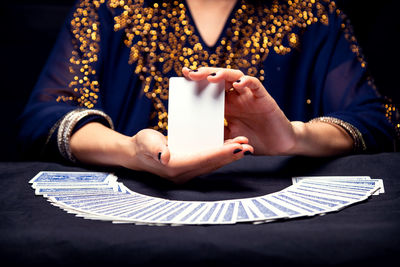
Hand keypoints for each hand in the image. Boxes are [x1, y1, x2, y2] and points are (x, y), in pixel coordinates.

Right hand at [124, 129, 252, 182]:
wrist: (136, 154)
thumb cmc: (142, 145)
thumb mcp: (146, 141)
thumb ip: (155, 148)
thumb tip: (164, 156)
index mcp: (175, 166)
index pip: (202, 159)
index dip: (220, 153)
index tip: (237, 148)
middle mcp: (183, 174)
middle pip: (212, 164)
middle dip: (231, 156)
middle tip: (249, 147)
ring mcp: (187, 174)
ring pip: (212, 165)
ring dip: (229, 157)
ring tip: (245, 147)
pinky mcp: (189, 170)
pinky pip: (208, 164)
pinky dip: (221, 157)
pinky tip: (231, 150)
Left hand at [182, 67, 296, 154]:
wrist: (278, 145)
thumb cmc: (253, 139)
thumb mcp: (229, 138)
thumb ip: (217, 132)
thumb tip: (197, 132)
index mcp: (226, 105)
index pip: (209, 88)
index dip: (197, 80)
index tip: (183, 75)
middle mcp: (236, 96)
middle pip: (219, 79)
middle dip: (205, 73)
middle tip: (191, 73)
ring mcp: (249, 95)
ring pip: (234, 77)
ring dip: (222, 75)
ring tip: (210, 77)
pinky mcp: (263, 98)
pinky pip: (255, 85)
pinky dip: (247, 82)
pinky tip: (238, 84)